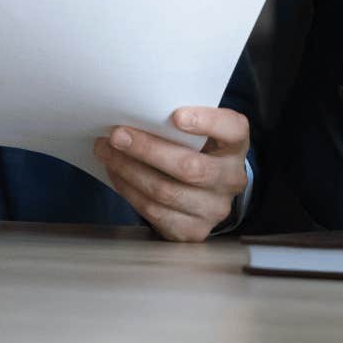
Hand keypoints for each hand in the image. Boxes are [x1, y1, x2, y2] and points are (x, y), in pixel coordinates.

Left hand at [93, 106, 249, 241]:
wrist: (204, 193)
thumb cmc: (195, 151)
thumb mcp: (198, 133)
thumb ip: (179, 123)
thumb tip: (135, 113)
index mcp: (236, 146)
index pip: (232, 130)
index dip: (207, 122)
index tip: (176, 115)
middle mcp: (231, 179)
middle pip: (189, 167)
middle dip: (147, 149)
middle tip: (117, 135)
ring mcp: (215, 209)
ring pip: (166, 191)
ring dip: (129, 170)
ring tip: (107, 152)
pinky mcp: (194, 230)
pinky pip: (155, 211)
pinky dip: (129, 190)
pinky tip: (116, 174)